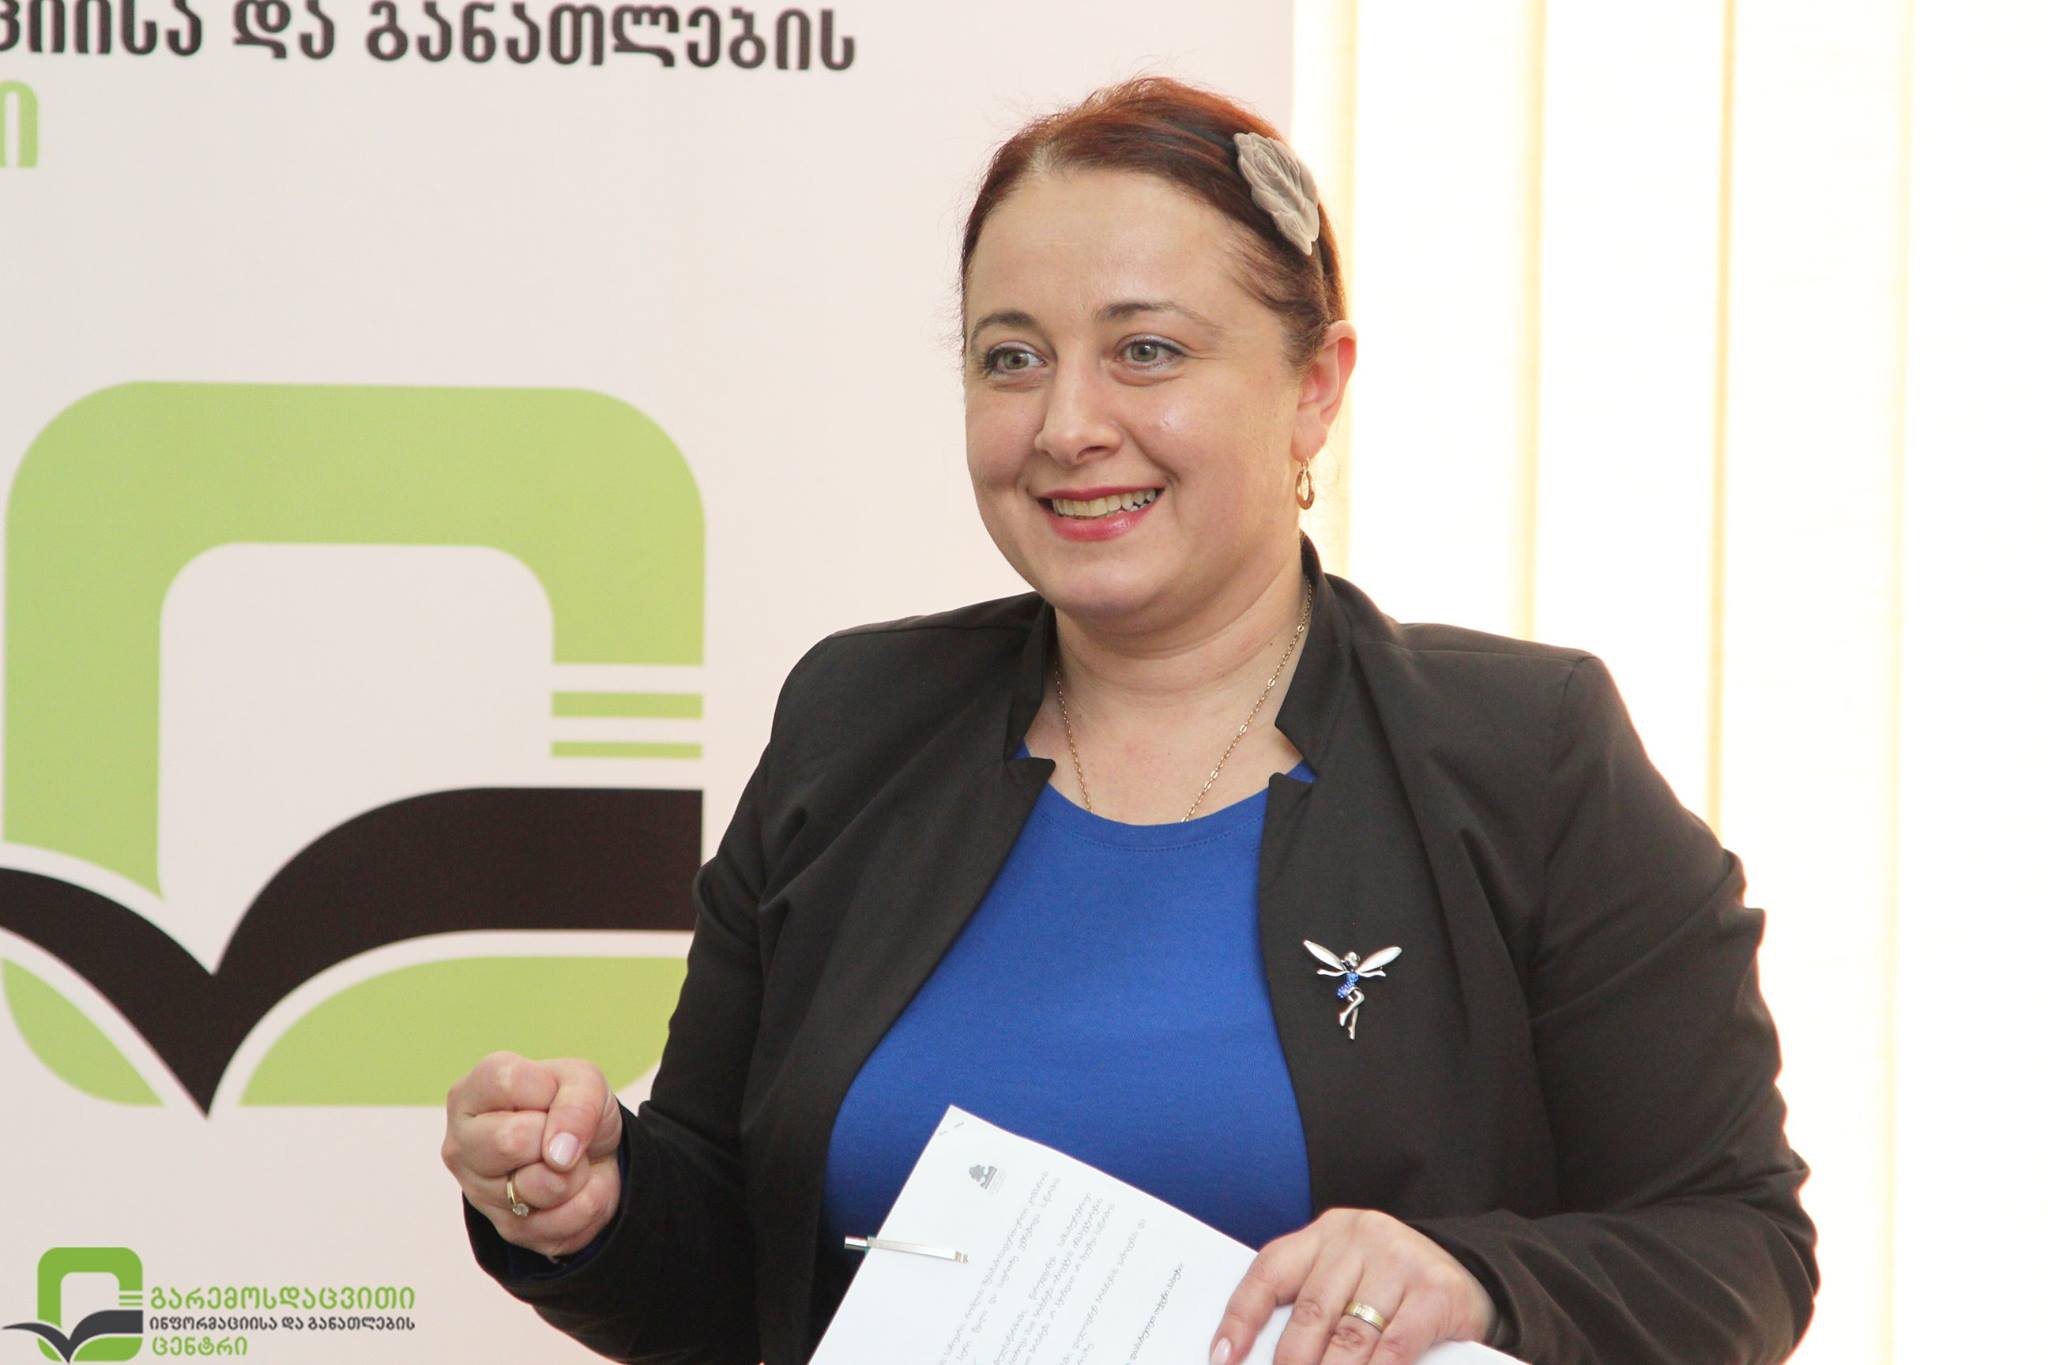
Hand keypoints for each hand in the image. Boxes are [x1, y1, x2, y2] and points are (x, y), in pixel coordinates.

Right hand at [441, 1051, 623, 1258]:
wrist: (592, 1155)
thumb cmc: (574, 1109)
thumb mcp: (586, 1081)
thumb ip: (578, 1102)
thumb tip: (559, 1153)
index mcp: (474, 1091)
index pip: (505, 1082)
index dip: (546, 1091)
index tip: (555, 1097)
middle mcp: (462, 1141)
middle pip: (510, 1142)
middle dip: (558, 1137)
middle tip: (562, 1135)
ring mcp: (478, 1190)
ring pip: (540, 1186)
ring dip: (577, 1172)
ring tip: (568, 1162)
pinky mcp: (506, 1228)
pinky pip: (562, 1221)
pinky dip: (585, 1201)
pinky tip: (571, 1188)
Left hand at [1211, 1209, 1498, 1364]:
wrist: (1470, 1279)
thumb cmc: (1393, 1288)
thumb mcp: (1348, 1281)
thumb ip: (1313, 1308)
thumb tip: (1262, 1355)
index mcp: (1327, 1234)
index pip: (1270, 1272)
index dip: (1241, 1318)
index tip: (1222, 1356)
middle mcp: (1359, 1237)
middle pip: (1309, 1314)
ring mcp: (1399, 1260)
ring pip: (1349, 1338)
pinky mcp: (1435, 1292)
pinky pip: (1393, 1348)